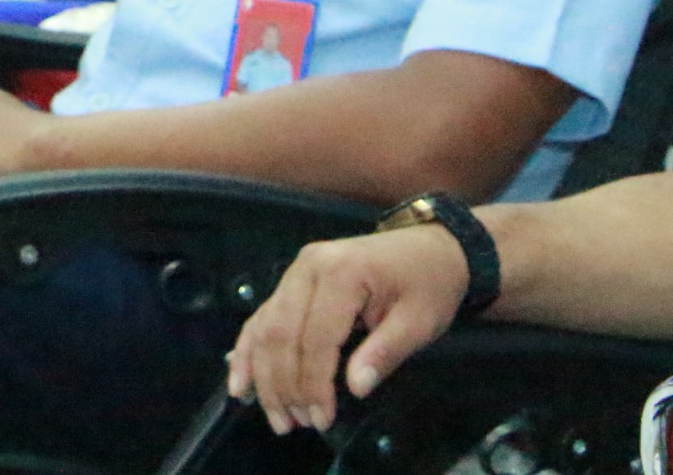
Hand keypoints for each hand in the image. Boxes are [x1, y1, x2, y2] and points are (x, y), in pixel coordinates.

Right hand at [225, 225, 467, 436]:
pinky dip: (249, 350)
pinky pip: (263, 317)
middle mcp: (307, 267)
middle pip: (281, 334)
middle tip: (295, 424)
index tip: (322, 419)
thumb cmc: (429, 283)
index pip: (316, 338)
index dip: (315, 383)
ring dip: (263, 375)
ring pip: (266, 327)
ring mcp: (296, 272)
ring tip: (275, 415)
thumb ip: (385, 352)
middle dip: (284, 385)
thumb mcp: (419, 321)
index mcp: (341, 273)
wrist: (432, 246)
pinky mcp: (292, 280)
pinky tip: (240, 379)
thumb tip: (355, 389)